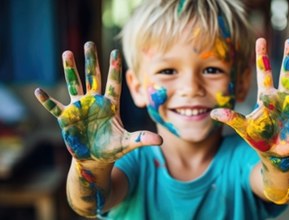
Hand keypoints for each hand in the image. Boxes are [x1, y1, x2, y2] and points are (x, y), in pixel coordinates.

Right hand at [35, 42, 161, 161]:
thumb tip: (161, 139)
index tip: (116, 52)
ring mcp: (79, 109)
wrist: (96, 159)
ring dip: (70, 71)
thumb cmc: (113, 149)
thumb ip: (142, 139)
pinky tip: (39, 91)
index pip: (113, 83)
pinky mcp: (66, 119)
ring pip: (74, 85)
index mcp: (110, 105)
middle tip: (89, 43)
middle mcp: (94, 103)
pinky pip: (55, 107)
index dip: (114, 69)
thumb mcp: (128, 143)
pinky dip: (47, 101)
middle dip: (91, 61)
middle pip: (93, 78)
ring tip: (67, 53)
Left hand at [211, 38, 288, 155]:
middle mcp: (283, 98)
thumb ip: (231, 118)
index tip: (261, 40)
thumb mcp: (243, 127)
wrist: (272, 152)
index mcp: (267, 97)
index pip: (264, 73)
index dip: (262, 58)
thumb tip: (213, 112)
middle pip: (286, 74)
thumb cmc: (257, 137)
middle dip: (288, 59)